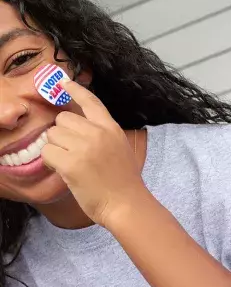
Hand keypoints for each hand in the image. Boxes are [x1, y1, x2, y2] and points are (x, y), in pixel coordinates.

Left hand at [41, 78, 147, 226]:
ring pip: (53, 135)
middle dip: (62, 134)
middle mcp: (98, 133)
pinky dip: (51, 162)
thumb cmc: (123, 181)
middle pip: (63, 119)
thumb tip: (76, 126)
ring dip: (56, 148)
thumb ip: (102, 134)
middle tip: (72, 152)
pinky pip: (47, 152)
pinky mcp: (71, 163)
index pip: (90, 102)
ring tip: (71, 163)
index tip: (63, 83)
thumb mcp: (120, 148)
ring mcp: (84, 147)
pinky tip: (64, 171)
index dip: (75, 90)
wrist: (126, 203)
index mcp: (111, 128)